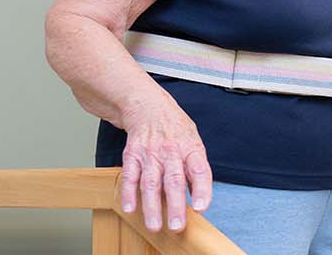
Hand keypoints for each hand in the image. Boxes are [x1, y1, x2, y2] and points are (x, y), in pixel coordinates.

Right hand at [116, 96, 212, 232]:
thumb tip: (200, 197)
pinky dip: (129, 193)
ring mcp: (150, 153)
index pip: (200, 171)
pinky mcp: (132, 155)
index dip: (202, 190)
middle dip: (175, 205)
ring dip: (152, 206)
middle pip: (174, 181)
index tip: (201, 208)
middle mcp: (171, 151)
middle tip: (176, 225)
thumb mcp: (193, 142)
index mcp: (191, 149)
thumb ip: (196, 169)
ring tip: (154, 225)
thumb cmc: (174, 128)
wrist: (148, 106)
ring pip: (151, 182)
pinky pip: (130, 176)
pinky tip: (130, 207)